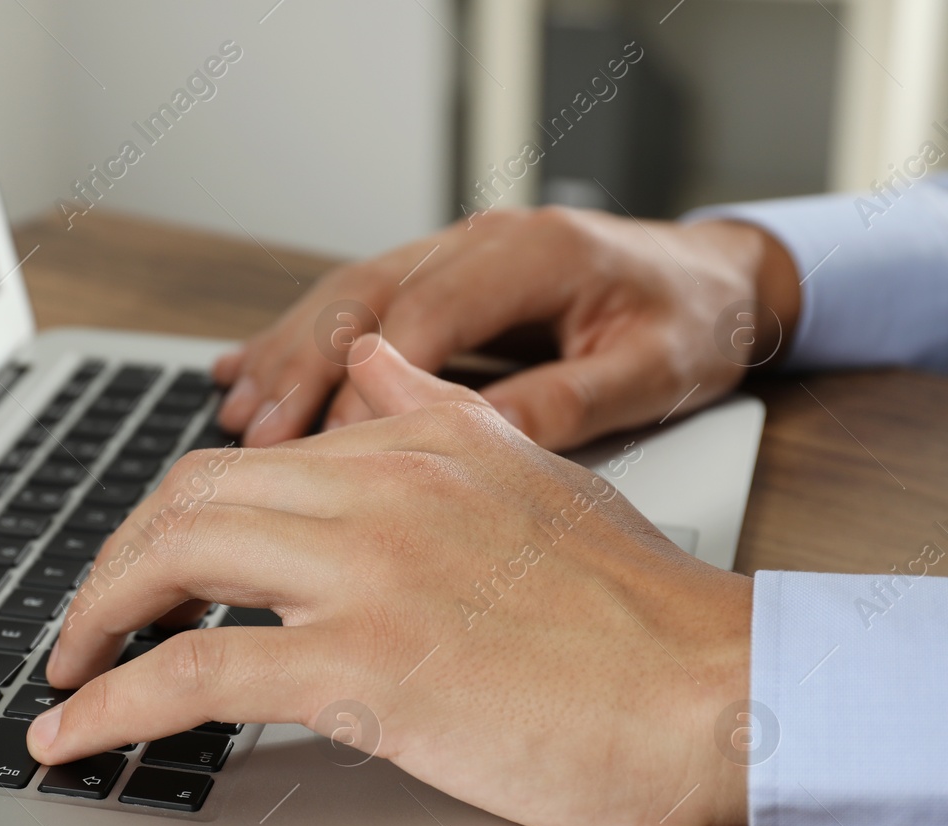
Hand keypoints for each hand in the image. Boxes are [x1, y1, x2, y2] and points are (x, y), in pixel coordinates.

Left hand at [30, 335, 751, 825]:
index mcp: (408, 445)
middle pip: (184, 501)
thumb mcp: (534, 472)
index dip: (164, 523)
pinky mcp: (366, 664)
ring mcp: (366, 573)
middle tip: (87, 624)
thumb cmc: (635, 607)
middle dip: (113, 567)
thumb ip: (438, 411)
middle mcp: (375, 489)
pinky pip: (195, 672)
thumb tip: (369, 361)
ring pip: (173, 564)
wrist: (714, 687)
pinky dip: (113, 705)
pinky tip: (73, 735)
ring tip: (64, 674)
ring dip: (94, 622)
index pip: (242, 464)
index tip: (138, 573)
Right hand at [212, 206, 799, 451]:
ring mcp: (452, 253)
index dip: (368, 389)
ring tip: (236, 415)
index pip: (420, 320)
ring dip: (287, 356)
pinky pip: (352, 303)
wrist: (718, 276)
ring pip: (343, 297)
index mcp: (529, 254)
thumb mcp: (650, 370)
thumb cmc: (692, 321)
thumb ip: (563, 402)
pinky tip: (245, 371)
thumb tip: (474, 442)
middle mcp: (478, 242)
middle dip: (301, 369)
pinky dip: (296, 340)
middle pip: (361, 298)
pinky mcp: (439, 277)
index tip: (334, 454)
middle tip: (256, 438)